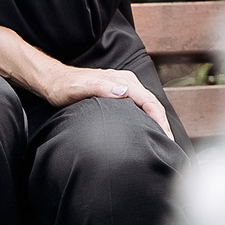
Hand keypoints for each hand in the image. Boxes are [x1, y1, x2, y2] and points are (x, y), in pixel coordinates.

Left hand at [37, 66, 170, 137]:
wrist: (54, 81)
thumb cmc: (64, 87)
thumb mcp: (80, 88)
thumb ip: (101, 88)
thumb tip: (124, 92)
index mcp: (122, 81)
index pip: (149, 101)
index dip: (159, 120)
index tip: (166, 137)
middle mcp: (126, 81)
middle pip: (153, 102)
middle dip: (163, 122)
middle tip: (170, 144)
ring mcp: (124, 85)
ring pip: (149, 102)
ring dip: (158, 119)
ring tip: (164, 139)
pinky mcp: (120, 90)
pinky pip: (141, 103)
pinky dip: (149, 115)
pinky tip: (149, 127)